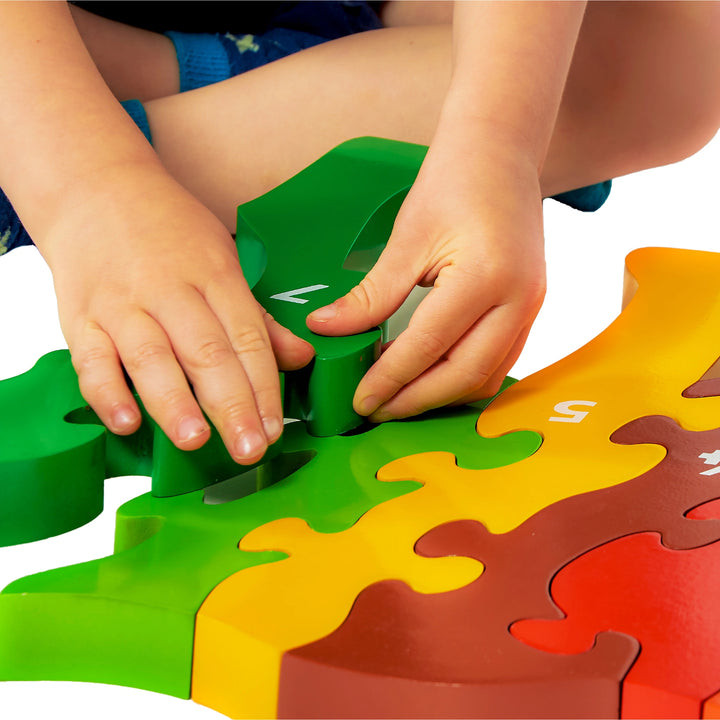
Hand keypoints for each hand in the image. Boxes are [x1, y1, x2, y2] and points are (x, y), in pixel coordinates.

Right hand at [43, 165, 313, 462]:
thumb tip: (300, 357)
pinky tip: (126, 423)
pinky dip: (106, 393)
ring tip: (197, 440)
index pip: (247, 340)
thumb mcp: (222, 259)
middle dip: (232, 405)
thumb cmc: (169, 230)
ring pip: (151, 358)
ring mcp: (122, 304)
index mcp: (214, 276)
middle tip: (250, 448)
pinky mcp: (80, 317)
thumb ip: (257, 316)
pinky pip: (90, 360)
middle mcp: (169, 290)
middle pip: (206, 353)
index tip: (275, 428)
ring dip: (174, 403)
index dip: (264, 388)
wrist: (96, 188)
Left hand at [307, 145, 545, 421]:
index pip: (428, 347)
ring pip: (487, 377)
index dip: (390, 380)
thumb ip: (371, 294)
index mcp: (485, 276)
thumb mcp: (406, 238)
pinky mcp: (533, 309)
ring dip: (441, 395)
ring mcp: (533, 307)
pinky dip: (463, 377)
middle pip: (464, 375)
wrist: (500, 152)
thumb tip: (325, 329)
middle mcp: (519, 300)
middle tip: (375, 408)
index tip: (359, 401)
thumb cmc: (452, 182)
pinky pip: (500, 361)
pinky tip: (431, 375)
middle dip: (416, 400)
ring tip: (399, 395)